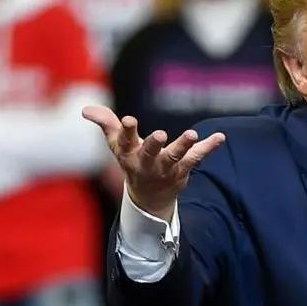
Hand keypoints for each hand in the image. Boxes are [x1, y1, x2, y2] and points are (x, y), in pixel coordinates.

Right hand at [82, 106, 225, 220]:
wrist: (148, 196)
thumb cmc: (132, 160)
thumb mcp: (117, 144)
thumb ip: (106, 123)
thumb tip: (86, 110)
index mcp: (128, 154)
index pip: (125, 141)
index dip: (126, 131)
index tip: (128, 120)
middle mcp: (147, 162)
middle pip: (150, 153)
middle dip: (154, 145)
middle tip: (160, 135)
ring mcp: (166, 168)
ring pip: (175, 157)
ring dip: (183, 145)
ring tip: (192, 133)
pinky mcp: (182, 170)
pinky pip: (197, 157)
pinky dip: (209, 146)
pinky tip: (221, 136)